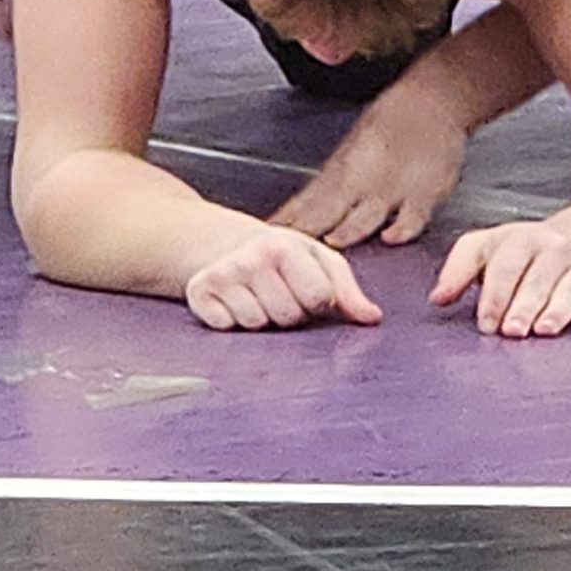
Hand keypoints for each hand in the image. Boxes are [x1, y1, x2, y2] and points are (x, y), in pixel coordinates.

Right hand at [186, 225, 381, 330]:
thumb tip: (371, 318)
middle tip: (279, 291)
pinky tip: (234, 302)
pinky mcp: (199, 292)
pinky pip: (226, 326)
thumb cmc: (281, 256)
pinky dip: (231, 321)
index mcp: (285, 246)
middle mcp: (250, 258)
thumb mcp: (318, 260)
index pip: (318, 297)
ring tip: (258, 296)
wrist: (225, 243)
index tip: (306, 287)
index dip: (317, 299)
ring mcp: (222, 275)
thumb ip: (348, 291)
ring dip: (261, 318)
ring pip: (257, 324)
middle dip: (290, 312)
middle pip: (288, 317)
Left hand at [271, 100, 464, 248]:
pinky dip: (404, 226)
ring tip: (333, 243)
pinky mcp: (426, 192)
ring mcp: (394, 187)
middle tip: (290, 249)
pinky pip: (415, 215)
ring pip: (369, 213)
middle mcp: (363, 181)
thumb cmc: (388, 128)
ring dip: (351, 228)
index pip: (306, 203)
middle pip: (330, 210)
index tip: (263, 240)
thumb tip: (290, 218)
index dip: (285, 222)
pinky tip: (392, 238)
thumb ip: (327, 188)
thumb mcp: (350, 153)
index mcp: (341, 172)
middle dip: (309, 231)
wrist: (430, 98)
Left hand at [431, 222, 570, 338]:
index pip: (504, 263)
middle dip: (523, 305)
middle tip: (510, 332)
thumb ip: (459, 270)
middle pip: (537, 277)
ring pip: (570, 286)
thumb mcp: (486, 248)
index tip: (484, 323)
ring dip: (556, 309)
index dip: (493, 294)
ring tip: (542, 332)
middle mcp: (551, 247)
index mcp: (518, 238)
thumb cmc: (519, 253)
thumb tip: (437, 298)